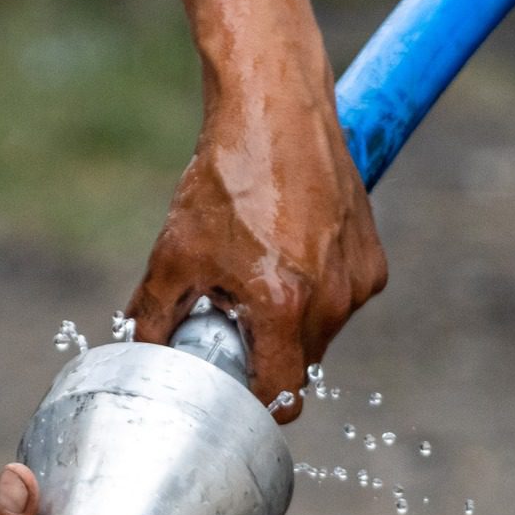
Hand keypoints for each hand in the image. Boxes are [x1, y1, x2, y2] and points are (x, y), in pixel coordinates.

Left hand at [124, 64, 384, 424]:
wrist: (276, 110)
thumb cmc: (227, 176)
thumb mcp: (175, 252)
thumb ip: (153, 315)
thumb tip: (141, 351)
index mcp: (284, 306)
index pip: (283, 395)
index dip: (257, 405)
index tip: (236, 396)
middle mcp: (332, 300)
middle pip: (301, 366)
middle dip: (267, 356)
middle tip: (233, 324)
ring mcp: (358, 279)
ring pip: (322, 333)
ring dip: (291, 322)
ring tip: (258, 278)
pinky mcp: (372, 258)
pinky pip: (341, 299)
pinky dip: (315, 292)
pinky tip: (287, 254)